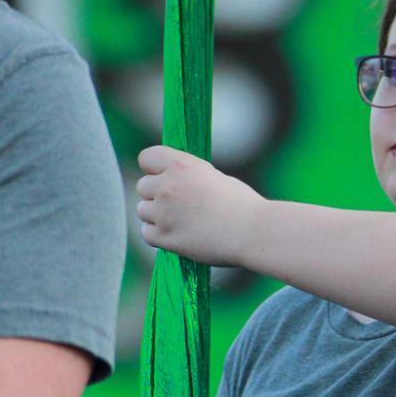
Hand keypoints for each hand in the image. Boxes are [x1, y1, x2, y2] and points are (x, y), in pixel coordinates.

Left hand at [136, 147, 262, 266]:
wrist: (253, 232)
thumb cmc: (241, 204)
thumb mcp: (213, 176)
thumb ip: (186, 176)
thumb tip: (167, 179)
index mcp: (181, 165)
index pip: (146, 158)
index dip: (154, 169)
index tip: (165, 177)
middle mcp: (168, 186)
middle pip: (142, 187)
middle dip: (156, 195)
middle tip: (179, 205)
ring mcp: (164, 213)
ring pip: (142, 211)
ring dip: (156, 216)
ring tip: (181, 221)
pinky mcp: (165, 238)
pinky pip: (146, 233)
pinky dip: (158, 235)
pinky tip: (179, 234)